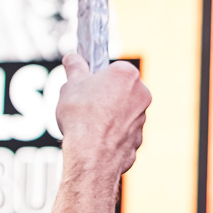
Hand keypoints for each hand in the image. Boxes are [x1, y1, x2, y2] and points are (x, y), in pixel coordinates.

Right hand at [55, 52, 150, 178]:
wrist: (92, 155)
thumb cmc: (82, 117)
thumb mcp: (70, 86)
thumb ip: (74, 68)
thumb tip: (72, 57)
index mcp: (126, 74)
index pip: (113, 70)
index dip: (96, 78)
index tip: (84, 86)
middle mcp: (141, 93)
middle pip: (120, 90)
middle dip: (104, 97)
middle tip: (84, 105)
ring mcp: (142, 118)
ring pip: (123, 112)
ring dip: (109, 116)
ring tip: (88, 126)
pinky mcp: (139, 139)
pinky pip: (123, 133)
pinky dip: (112, 136)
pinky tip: (96, 140)